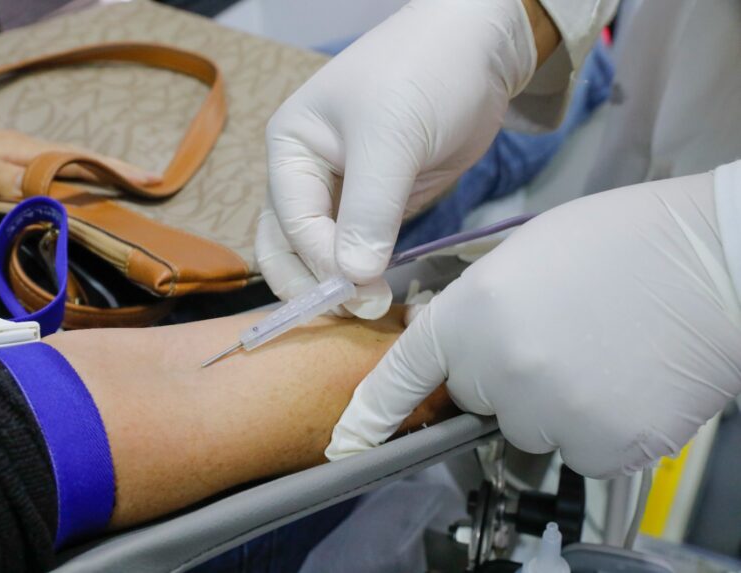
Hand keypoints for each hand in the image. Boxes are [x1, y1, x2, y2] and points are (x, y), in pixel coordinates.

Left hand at [0, 127, 159, 197]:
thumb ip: (10, 182)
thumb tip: (55, 195)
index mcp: (21, 150)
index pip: (79, 160)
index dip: (115, 171)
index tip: (149, 180)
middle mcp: (24, 150)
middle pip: (81, 160)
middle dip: (118, 171)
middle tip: (154, 183)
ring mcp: (15, 157)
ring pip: (68, 165)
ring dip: (100, 175)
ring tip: (130, 186)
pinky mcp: (4, 167)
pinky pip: (50, 173)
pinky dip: (74, 180)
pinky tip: (81, 189)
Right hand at [257, 0, 541, 317]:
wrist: (479, 50)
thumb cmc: (422, 74)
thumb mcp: (391, 138)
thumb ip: (370, 210)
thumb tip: (353, 280)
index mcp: (291, 150)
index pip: (293, 222)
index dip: (322, 263)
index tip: (360, 293)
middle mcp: (305, 176)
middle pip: (289, 247)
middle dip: (316, 283)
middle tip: (358, 311)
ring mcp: (341, 194)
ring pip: (322, 256)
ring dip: (340, 285)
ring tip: (372, 308)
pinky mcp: (376, 207)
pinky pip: (360, 250)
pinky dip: (365, 275)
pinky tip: (383, 293)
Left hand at [326, 173, 740, 477]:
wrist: (714, 263)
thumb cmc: (625, 244)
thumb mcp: (524, 255)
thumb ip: (477, 309)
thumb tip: (457, 347)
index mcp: (473, 313)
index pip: (407, 373)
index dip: (376, 408)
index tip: (350, 438)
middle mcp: (501, 368)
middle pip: (478, 399)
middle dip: (505, 378)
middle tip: (559, 336)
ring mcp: (550, 413)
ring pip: (530, 427)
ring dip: (554, 404)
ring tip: (600, 352)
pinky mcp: (601, 447)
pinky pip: (579, 449)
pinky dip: (598, 426)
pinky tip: (625, 380)